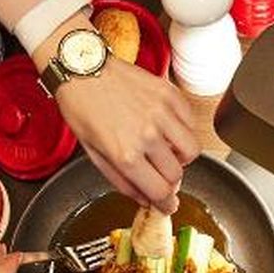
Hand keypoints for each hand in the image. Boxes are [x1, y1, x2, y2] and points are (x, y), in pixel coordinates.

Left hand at [56, 57, 198, 213]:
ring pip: (192, 150)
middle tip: (161, 177)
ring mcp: (162, 113)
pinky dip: (184, 131)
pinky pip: (191, 122)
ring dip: (182, 158)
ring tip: (167, 152)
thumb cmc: (81, 107)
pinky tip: (168, 129)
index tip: (168, 204)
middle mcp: (147, 135)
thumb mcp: (93, 153)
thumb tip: (144, 199)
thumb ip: (121, 180)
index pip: (159, 191)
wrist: (82, 68)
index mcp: (125, 154)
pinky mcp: (169, 95)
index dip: (166, 203)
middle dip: (170, 182)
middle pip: (177, 175)